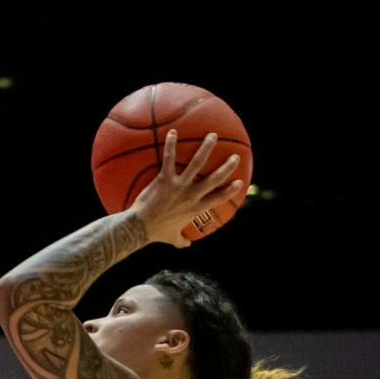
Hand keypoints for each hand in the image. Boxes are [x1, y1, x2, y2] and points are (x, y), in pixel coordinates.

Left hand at [129, 130, 244, 248]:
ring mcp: (179, 186)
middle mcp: (191, 196)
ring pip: (197, 164)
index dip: (231, 191)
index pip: (219, 198)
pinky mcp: (165, 180)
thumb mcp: (172, 239)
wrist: (139, 228)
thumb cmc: (155, 233)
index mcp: (196, 209)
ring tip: (212, 136)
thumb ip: (181, 241)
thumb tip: (187, 245)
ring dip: (206, 148)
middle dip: (227, 167)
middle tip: (235, 156)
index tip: (240, 182)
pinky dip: (171, 145)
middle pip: (214, 179)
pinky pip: (169, 159)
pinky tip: (173, 132)